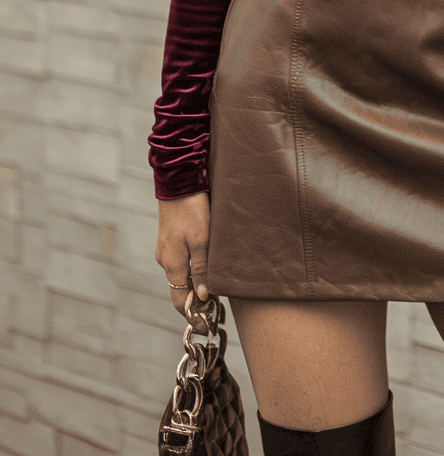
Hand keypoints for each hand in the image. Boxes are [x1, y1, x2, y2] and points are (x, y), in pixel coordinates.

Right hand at [155, 191, 210, 315]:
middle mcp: (165, 260)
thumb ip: (201, 269)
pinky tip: (204, 269)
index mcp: (172, 264)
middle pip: (179, 290)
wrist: (179, 181)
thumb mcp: (202, 240)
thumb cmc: (192, 210)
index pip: (179, 301)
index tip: (206, 325)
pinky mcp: (170, 238)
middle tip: (215, 312)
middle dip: (195, 303)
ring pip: (180, 276)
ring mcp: (166, 249)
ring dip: (194, 286)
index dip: (192, 315)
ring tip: (214, 292)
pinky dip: (191, 271)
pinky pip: (180, 262)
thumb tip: (202, 296)